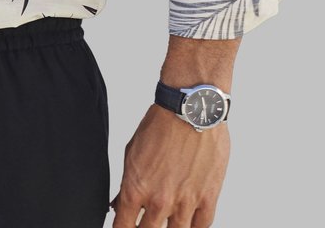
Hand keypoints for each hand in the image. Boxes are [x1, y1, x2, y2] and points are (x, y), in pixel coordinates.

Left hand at [110, 104, 229, 227]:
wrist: (189, 110)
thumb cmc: (161, 125)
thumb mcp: (132, 153)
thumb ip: (126, 184)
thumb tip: (119, 204)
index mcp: (136, 188)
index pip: (123, 226)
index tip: (124, 227)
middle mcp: (160, 200)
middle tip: (145, 223)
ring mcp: (185, 202)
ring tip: (167, 220)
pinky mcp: (207, 198)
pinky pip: (201, 227)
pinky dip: (193, 227)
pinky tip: (187, 222)